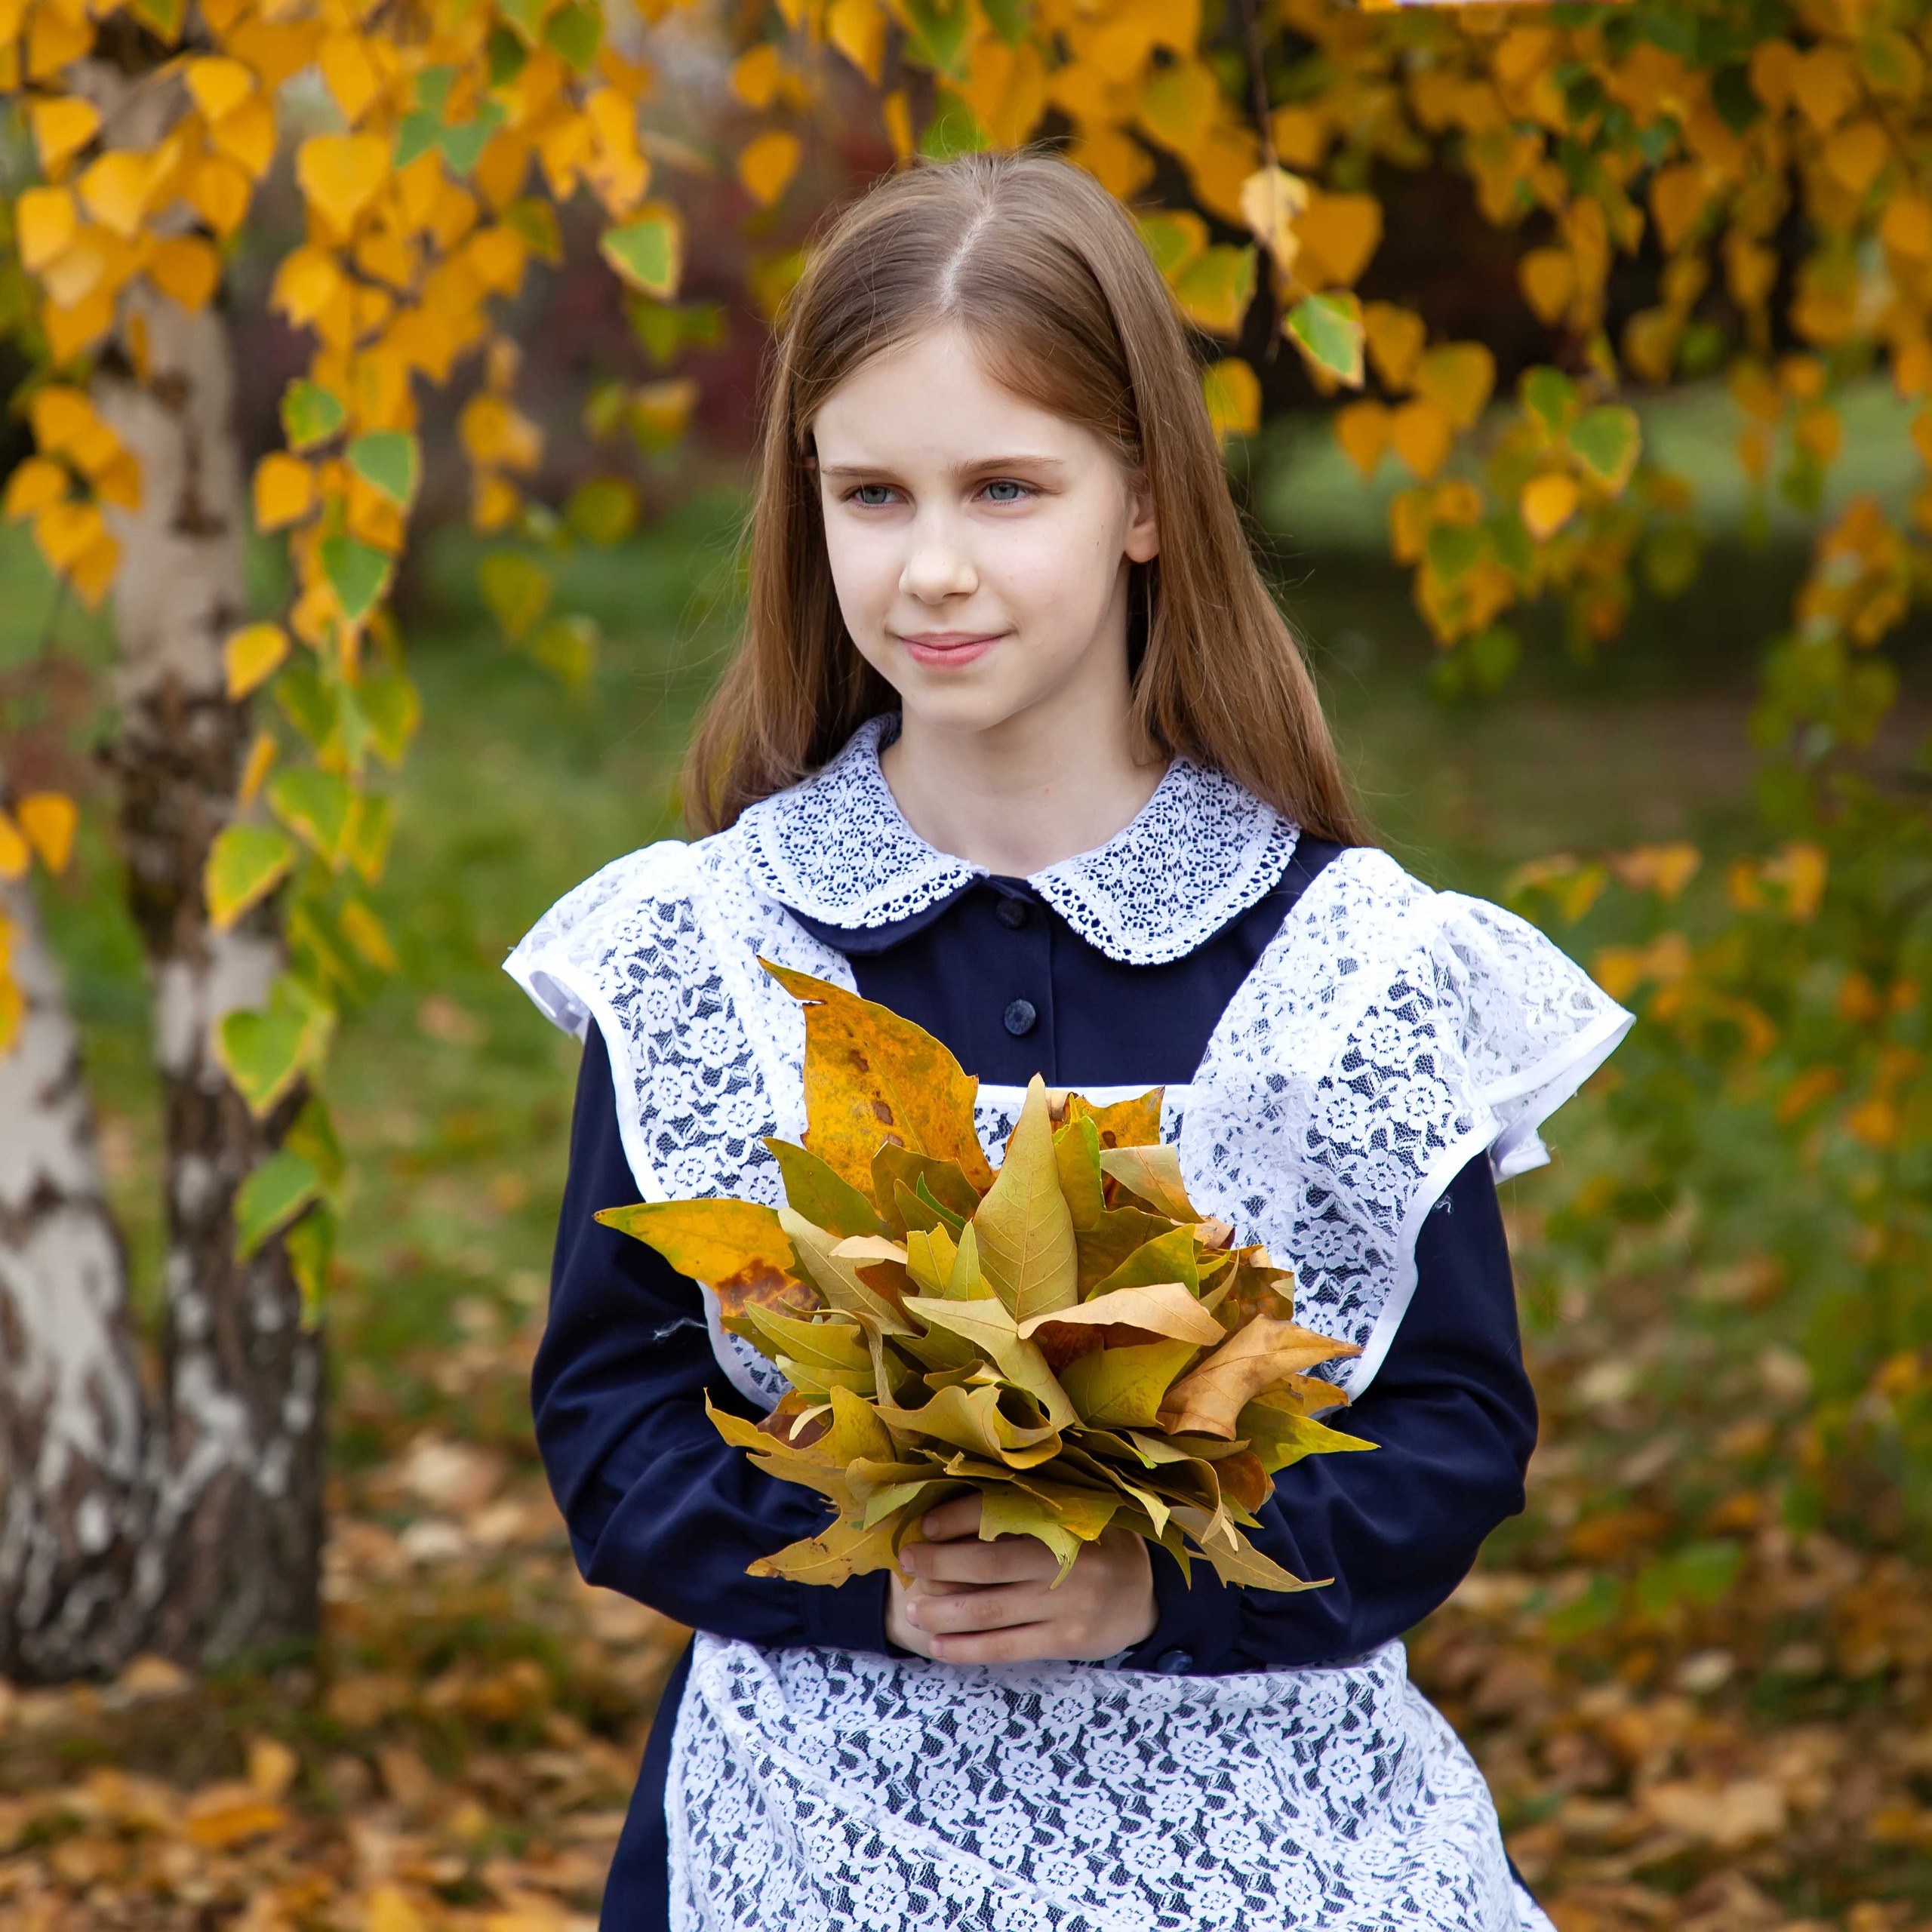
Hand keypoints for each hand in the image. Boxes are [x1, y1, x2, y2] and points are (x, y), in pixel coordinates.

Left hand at [886, 1495, 1156, 1664]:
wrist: (1146, 1598)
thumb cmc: (1098, 1547)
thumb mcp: (1079, 1513)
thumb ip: (1033, 1507)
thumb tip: (958, 1504)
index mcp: (1069, 1520)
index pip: (1003, 1514)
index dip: (959, 1518)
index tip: (925, 1524)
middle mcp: (1068, 1561)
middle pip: (988, 1564)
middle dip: (939, 1563)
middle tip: (907, 1560)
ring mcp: (1068, 1605)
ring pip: (991, 1611)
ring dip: (944, 1611)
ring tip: (914, 1608)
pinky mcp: (1067, 1641)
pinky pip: (1008, 1646)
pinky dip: (969, 1647)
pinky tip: (939, 1644)